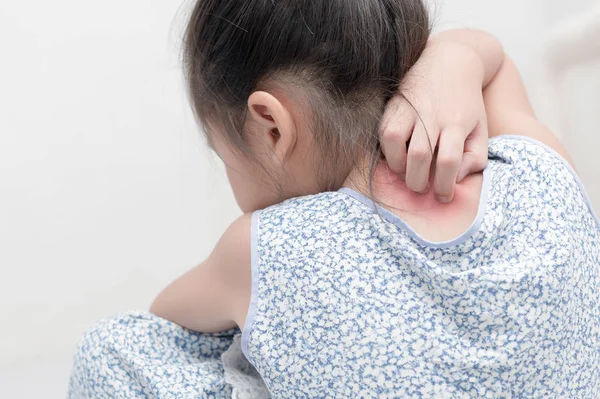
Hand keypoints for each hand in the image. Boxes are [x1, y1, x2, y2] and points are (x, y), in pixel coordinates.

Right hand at [380, 40, 488, 202]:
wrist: (450, 61)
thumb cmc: (467, 104)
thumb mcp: (481, 129)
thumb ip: (475, 157)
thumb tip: (455, 178)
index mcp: (458, 124)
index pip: (449, 161)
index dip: (445, 185)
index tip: (444, 196)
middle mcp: (432, 116)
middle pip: (420, 156)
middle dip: (418, 181)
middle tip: (421, 188)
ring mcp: (411, 108)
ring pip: (395, 142)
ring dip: (398, 165)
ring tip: (406, 172)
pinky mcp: (394, 104)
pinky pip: (383, 132)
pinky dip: (387, 150)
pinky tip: (397, 155)